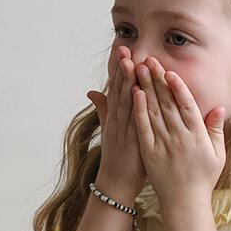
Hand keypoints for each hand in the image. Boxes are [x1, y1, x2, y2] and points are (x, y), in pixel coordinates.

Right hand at [86, 47, 146, 199]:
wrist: (116, 184)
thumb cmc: (119, 158)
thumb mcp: (110, 131)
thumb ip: (103, 110)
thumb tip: (92, 91)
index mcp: (115, 117)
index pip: (116, 87)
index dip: (118, 68)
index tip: (121, 48)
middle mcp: (117, 120)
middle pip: (119, 89)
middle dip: (121, 68)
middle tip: (124, 46)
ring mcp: (123, 130)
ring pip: (125, 101)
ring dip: (126, 81)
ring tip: (129, 61)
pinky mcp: (131, 141)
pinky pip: (133, 120)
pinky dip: (134, 106)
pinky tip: (137, 91)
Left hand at [131, 57, 225, 204]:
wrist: (185, 202)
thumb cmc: (203, 178)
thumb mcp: (217, 155)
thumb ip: (216, 130)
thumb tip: (219, 107)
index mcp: (197, 136)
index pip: (187, 106)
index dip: (178, 87)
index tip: (170, 71)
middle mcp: (180, 138)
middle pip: (167, 103)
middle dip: (157, 80)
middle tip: (150, 60)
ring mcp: (164, 145)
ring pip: (154, 111)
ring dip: (146, 88)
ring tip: (139, 69)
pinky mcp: (150, 152)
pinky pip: (144, 128)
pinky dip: (139, 110)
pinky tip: (134, 95)